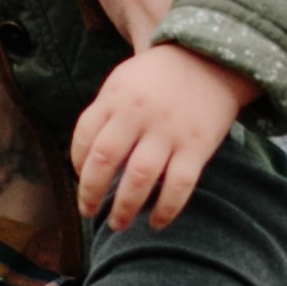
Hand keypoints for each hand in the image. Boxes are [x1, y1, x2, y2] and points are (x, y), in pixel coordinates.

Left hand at [71, 43, 257, 232]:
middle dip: (91, 192)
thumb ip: (104, 114)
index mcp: (116, 98)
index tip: (81, 178)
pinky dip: (165, 209)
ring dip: (124, 207)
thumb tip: (84, 161)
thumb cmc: (158, 79)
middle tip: (87, 212)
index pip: (84, 136)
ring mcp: (169, 131)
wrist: (209, 60)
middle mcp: (139, 115)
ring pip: (139, 178)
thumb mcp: (123, 82)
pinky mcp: (197, 146)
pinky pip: (178, 185)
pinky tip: (156, 223)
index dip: (77, 163)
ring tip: (117, 225)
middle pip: (105, 159)